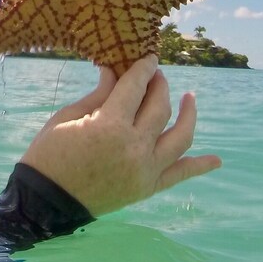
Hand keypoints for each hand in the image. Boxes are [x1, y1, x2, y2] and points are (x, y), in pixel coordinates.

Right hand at [21, 56, 221, 215]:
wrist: (45, 203)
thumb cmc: (48, 155)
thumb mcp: (67, 117)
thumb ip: (98, 94)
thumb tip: (115, 71)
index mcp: (110, 125)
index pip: (135, 87)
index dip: (143, 68)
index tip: (148, 58)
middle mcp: (135, 147)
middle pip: (160, 106)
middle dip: (160, 85)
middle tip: (156, 76)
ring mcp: (145, 170)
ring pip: (180, 136)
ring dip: (189, 114)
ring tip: (190, 99)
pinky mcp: (147, 188)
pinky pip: (180, 175)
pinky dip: (200, 166)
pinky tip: (217, 160)